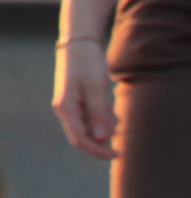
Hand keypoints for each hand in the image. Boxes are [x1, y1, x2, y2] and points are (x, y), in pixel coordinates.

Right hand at [51, 39, 115, 159]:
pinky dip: (103, 117)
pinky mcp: (78, 104)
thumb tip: (100, 139)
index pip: (81, 140)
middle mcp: (65, 111)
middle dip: (104, 134)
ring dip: (105, 124)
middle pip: (86, 137)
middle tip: (114, 117)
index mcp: (65, 108)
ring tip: (108, 105)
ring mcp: (71, 108)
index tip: (118, 154)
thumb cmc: (88, 63)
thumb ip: (98, 113)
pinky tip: (107, 105)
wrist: (80, 44)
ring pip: (91, 129)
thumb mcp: (96, 87)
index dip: (99, 151)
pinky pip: (92, 119)